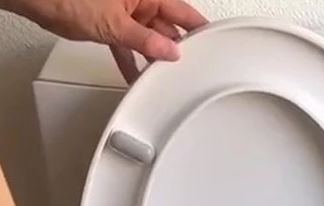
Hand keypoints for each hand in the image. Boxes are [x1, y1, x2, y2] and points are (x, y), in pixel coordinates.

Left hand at [0, 0, 206, 81]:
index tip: (214, 43)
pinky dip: (131, 61)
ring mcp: (124, 11)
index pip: (183, 11)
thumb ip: (145, 41)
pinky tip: (136, 78)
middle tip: (188, 70)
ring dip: (153, 58)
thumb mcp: (114, 24)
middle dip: (175, 48)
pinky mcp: (109, 22)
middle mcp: (138, 0)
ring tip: (164, 79)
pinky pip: (127, 44)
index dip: (198, 28)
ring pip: (148, 38)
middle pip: (167, 27)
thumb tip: (170, 52)